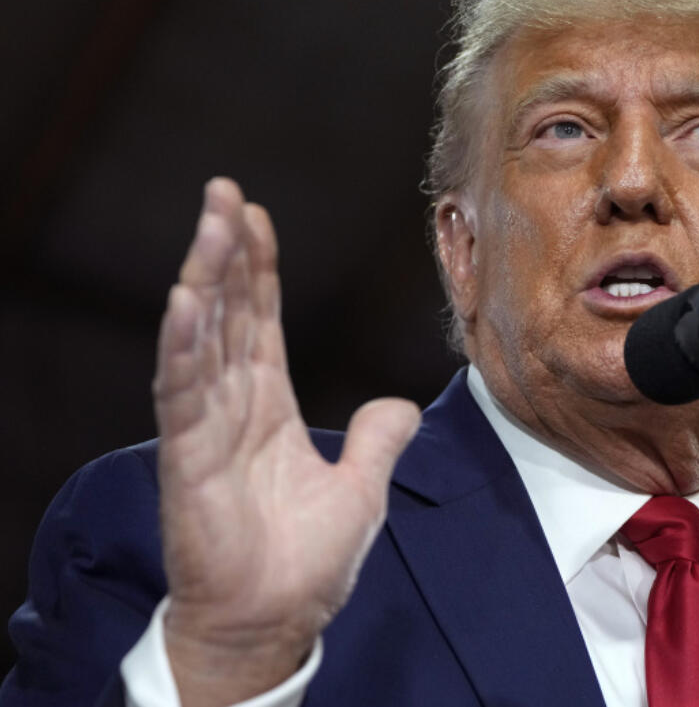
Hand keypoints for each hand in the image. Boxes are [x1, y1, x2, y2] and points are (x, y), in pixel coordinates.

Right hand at [152, 178, 418, 706]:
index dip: (257, 269)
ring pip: (201, 339)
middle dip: (224, 252)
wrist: (275, 623)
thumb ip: (379, 440)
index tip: (255, 215)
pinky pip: (183, 395)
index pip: (258, 321)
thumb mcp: (361, 489)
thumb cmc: (305, 563)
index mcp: (267, 408)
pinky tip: (185, 299)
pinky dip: (182, 347)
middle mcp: (232, 408)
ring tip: (209, 223)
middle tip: (222, 191)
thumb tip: (399, 403)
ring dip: (204, 278)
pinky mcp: (189, 463)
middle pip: (226, 314)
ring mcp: (207, 431)